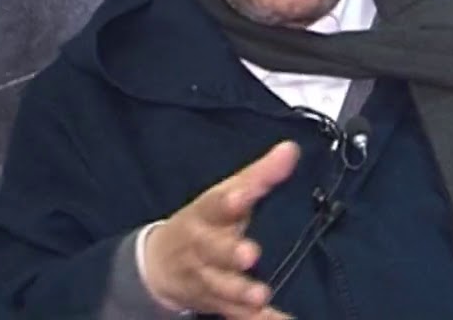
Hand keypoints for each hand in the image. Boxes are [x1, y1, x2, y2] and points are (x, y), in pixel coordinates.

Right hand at [141, 141, 300, 318]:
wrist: (161, 264)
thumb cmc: (205, 221)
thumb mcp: (227, 193)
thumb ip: (260, 175)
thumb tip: (291, 149)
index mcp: (205, 215)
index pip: (215, 204)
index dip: (230, 200)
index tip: (244, 194)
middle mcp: (202, 248)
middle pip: (213, 251)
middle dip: (229, 253)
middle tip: (250, 253)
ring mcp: (207, 278)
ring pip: (221, 286)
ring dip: (240, 292)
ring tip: (261, 294)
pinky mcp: (217, 303)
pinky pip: (236, 314)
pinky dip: (256, 319)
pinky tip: (277, 319)